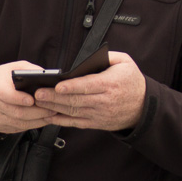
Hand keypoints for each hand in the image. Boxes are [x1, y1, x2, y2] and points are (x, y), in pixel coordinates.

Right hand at [0, 62, 58, 134]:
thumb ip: (29, 70)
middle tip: (52, 108)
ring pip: (20, 122)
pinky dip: (34, 125)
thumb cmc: (5, 78)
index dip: (19, 98)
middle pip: (17, 112)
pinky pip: (20, 128)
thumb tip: (45, 76)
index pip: (5, 94)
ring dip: (38, 119)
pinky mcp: (1, 126)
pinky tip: (43, 119)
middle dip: (37, 111)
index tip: (32, 100)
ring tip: (51, 114)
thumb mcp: (15, 67)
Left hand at [31, 52, 146, 130]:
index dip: (72, 86)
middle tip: (38, 93)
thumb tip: (86, 59)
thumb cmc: (131, 81)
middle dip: (55, 97)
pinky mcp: (96, 123)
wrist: (143, 107)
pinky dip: (61, 120)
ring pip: (73, 112)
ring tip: (39, 101)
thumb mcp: (125, 62)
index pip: (88, 86)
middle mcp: (105, 101)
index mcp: (111, 84)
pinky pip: (75, 123)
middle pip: (76, 100)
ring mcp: (100, 114)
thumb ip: (106, 57)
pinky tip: (48, 115)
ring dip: (54, 107)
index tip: (57, 85)